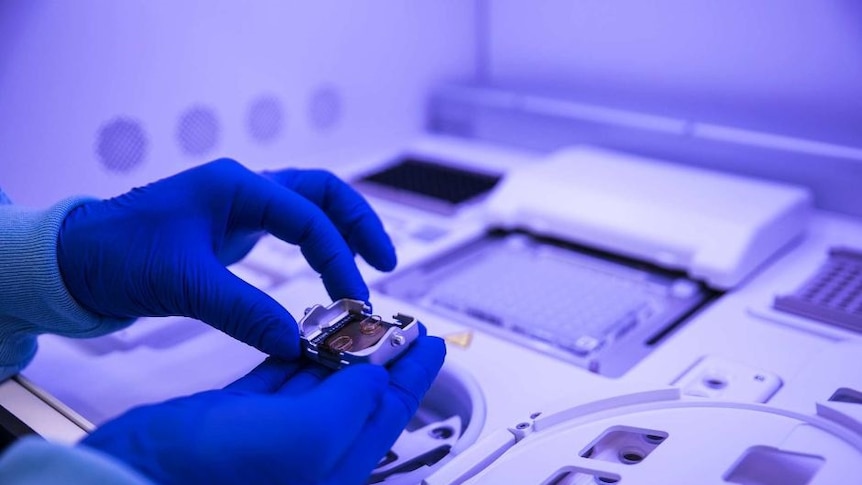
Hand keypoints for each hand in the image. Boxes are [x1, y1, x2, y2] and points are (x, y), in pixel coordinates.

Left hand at [57, 159, 394, 358]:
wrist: (76, 259)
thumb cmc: (120, 254)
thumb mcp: (184, 283)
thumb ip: (244, 311)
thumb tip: (296, 341)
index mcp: (235, 186)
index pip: (308, 216)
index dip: (338, 257)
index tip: (352, 298)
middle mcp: (243, 188)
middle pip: (322, 191)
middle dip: (358, 223)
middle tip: (385, 262)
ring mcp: (239, 206)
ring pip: (308, 206)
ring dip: (342, 231)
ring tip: (369, 263)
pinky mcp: (231, 229)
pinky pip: (288, 228)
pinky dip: (315, 245)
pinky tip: (326, 270)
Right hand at [80, 332, 445, 484]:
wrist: (130, 478)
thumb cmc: (209, 478)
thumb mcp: (304, 437)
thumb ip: (350, 402)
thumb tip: (377, 374)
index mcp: (335, 466)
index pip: (390, 412)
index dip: (416, 374)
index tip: (431, 341)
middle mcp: (310, 452)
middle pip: (359, 394)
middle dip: (382, 354)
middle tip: (399, 323)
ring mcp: (272, 434)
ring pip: (320, 382)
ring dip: (340, 347)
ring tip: (359, 318)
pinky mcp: (237, 416)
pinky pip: (279, 376)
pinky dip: (294, 351)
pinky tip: (305, 333)